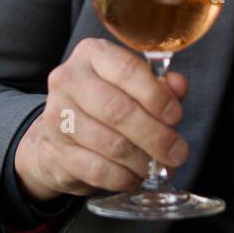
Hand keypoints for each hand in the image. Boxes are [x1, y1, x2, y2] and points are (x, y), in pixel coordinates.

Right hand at [14, 38, 189, 203]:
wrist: (59, 134)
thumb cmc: (107, 103)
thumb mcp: (135, 86)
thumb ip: (160, 85)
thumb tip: (178, 86)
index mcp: (92, 54)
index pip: (127, 70)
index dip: (156, 96)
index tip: (176, 116)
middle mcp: (69, 80)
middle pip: (118, 110)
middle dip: (155, 135)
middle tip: (177, 152)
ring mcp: (57, 116)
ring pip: (109, 143)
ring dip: (142, 160)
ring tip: (159, 167)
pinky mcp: (55, 151)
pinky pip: (96, 169)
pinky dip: (123, 178)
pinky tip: (136, 178)